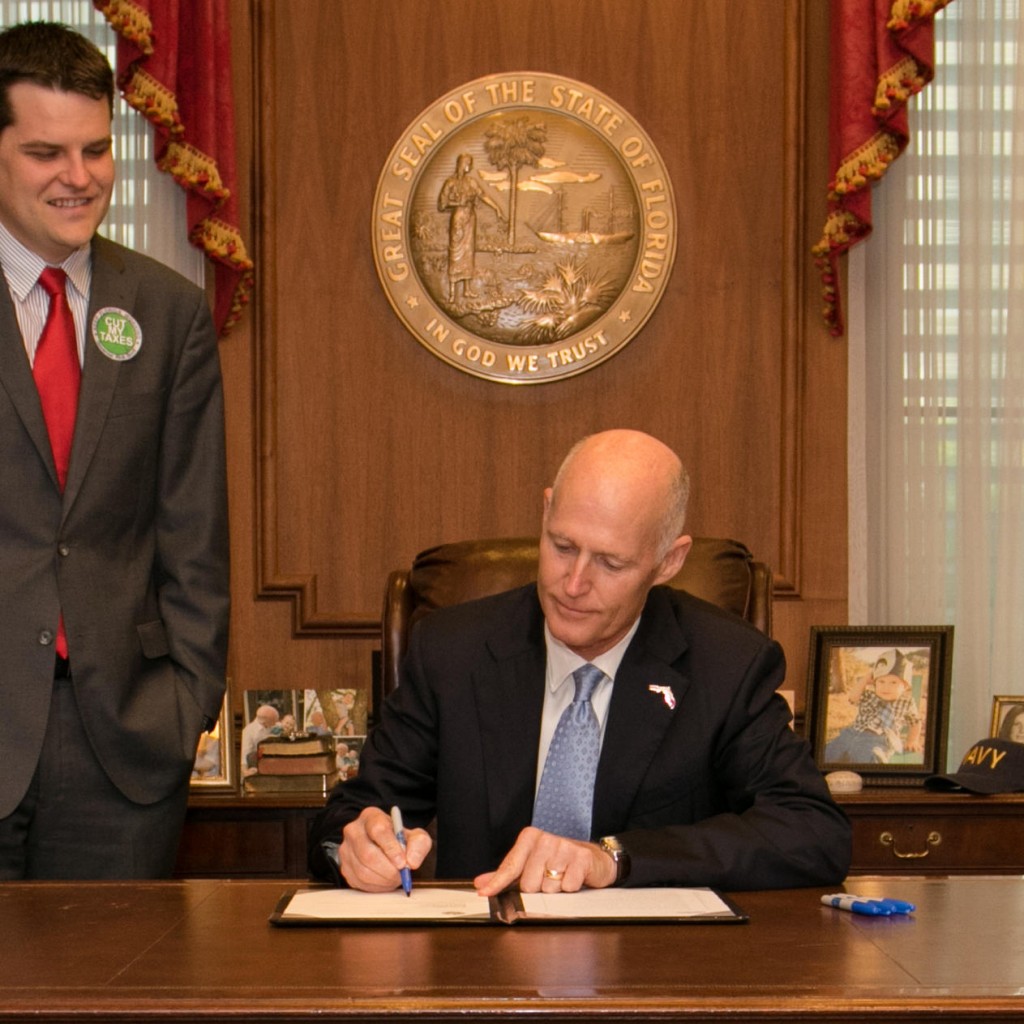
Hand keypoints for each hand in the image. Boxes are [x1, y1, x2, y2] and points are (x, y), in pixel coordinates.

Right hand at [338, 806, 431, 891]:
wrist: (385, 848)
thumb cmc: (399, 840)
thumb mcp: (415, 837)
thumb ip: (419, 845)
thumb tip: (412, 861)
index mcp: (371, 816)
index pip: (378, 830)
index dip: (391, 849)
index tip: (403, 862)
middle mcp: (354, 830)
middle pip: (368, 854)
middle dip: (388, 870)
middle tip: (401, 875)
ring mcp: (346, 849)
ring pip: (363, 871)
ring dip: (383, 880)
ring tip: (395, 877)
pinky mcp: (345, 867)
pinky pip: (359, 882)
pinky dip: (375, 886)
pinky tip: (384, 881)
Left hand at [473, 826, 616, 896]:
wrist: (593, 859)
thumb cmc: (558, 862)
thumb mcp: (531, 864)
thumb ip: (505, 874)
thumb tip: (481, 883)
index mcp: (530, 838)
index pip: (510, 866)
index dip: (497, 882)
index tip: (485, 894)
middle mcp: (545, 840)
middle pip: (529, 884)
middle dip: (538, 888)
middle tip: (548, 878)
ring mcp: (564, 847)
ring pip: (548, 888)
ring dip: (555, 889)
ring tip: (561, 877)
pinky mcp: (581, 858)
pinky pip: (567, 887)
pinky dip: (570, 888)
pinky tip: (573, 878)